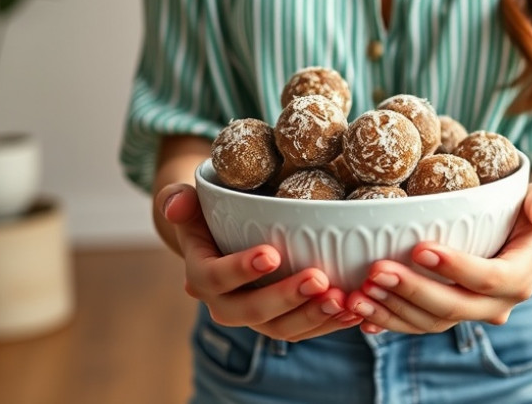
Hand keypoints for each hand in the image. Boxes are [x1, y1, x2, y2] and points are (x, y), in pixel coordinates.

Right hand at [156, 184, 361, 340]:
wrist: (226, 242)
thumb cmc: (210, 215)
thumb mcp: (191, 203)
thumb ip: (180, 199)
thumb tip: (176, 203)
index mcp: (201, 275)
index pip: (215, 278)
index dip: (241, 269)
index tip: (271, 253)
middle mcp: (225, 305)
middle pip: (252, 311)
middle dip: (286, 298)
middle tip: (318, 278)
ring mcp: (257, 319)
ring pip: (282, 329)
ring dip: (313, 317)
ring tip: (342, 299)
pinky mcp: (284, 323)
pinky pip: (306, 331)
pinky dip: (332, 324)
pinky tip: (356, 311)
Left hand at [346, 182, 531, 333]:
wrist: (518, 230)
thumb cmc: (529, 207)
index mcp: (519, 278)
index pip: (489, 279)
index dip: (456, 268)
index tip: (420, 247)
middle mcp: (495, 305)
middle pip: (453, 307)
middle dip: (412, 291)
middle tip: (377, 270)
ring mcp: (467, 313)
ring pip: (429, 322)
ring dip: (392, 309)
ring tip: (359, 291)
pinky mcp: (443, 314)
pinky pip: (414, 324)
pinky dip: (386, 320)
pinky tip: (358, 313)